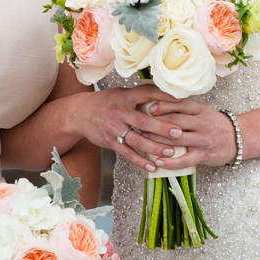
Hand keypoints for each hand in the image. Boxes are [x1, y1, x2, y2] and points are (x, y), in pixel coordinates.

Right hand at [71, 86, 186, 172]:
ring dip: (154, 147)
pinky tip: (152, 166)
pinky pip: (127, 153)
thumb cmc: (106, 102)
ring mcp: (114, 128)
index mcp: (125, 97)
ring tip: (170, 152)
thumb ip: (140, 96)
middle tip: (179, 133)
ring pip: (137, 140)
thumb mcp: (121, 93)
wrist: (79, 113)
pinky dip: (140, 160)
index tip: (180, 99)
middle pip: (144, 121)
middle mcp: (120, 112)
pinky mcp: (110, 142)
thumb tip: (166, 95)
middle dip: (162, 128)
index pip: (146, 93)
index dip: (163, 95)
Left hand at [146, 100, 239, 168]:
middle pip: (175, 121)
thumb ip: (185, 107)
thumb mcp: (203, 111)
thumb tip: (159, 102)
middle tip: (141, 123)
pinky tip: (158, 161)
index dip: (163, 105)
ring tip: (144, 139)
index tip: (149, 107)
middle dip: (156, 122)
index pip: (180, 104)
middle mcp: (201, 123)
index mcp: (201, 109)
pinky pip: (184, 160)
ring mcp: (202, 140)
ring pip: (177, 139)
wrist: (237, 139)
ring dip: (158, 140)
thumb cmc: (215, 123)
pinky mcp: (203, 155)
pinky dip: (170, 161)